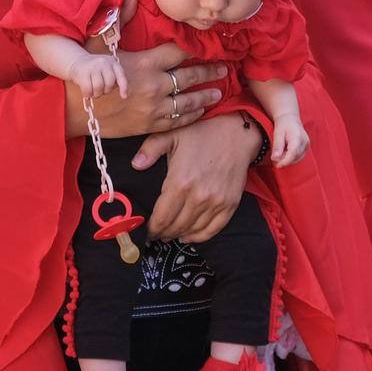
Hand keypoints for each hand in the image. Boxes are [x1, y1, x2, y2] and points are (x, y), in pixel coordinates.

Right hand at [64, 5, 226, 139]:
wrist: (73, 111)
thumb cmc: (85, 75)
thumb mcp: (98, 44)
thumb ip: (118, 21)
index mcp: (144, 64)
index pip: (177, 52)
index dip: (194, 48)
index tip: (208, 45)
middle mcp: (153, 86)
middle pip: (189, 77)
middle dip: (209, 73)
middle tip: (224, 70)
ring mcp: (153, 108)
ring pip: (187, 102)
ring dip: (204, 96)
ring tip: (218, 92)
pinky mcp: (149, 126)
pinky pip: (177, 121)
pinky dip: (191, 116)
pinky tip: (200, 111)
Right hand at [71, 54, 126, 99]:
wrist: (77, 61)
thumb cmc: (95, 70)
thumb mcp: (107, 70)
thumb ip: (114, 79)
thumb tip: (121, 93)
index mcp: (113, 62)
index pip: (121, 76)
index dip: (123, 87)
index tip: (124, 97)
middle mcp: (104, 62)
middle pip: (109, 83)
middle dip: (105, 91)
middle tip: (100, 91)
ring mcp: (93, 66)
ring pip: (98, 87)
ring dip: (96, 94)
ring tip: (93, 92)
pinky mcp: (83, 72)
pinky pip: (88, 89)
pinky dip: (88, 94)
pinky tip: (87, 93)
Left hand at [133, 113, 261, 242]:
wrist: (236, 133)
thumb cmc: (202, 133)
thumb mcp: (172, 134)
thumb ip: (150, 149)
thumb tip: (135, 165)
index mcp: (180, 182)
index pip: (161, 217)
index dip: (152, 228)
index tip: (147, 230)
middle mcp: (198, 196)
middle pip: (176, 227)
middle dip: (163, 233)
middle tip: (157, 234)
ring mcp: (216, 202)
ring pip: (193, 231)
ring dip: (179, 235)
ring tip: (170, 234)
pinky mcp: (230, 205)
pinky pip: (212, 229)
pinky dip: (199, 237)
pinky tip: (189, 236)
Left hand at [268, 114, 309, 166]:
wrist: (290, 118)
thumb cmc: (283, 125)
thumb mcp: (277, 134)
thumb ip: (277, 147)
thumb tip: (275, 159)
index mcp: (297, 137)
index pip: (293, 154)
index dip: (285, 162)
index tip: (277, 165)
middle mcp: (305, 141)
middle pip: (295, 157)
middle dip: (285, 161)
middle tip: (276, 158)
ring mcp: (307, 144)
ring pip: (298, 158)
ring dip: (288, 159)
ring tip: (280, 153)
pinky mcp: (307, 147)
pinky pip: (300, 156)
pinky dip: (292, 157)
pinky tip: (285, 153)